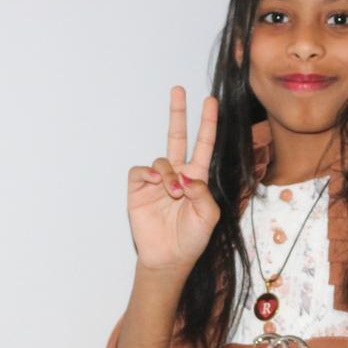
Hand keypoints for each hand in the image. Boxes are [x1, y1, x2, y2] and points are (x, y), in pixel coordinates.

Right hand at [127, 86, 219, 274]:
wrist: (169, 258)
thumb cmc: (192, 239)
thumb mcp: (208, 217)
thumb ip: (202, 193)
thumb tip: (185, 177)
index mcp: (197, 178)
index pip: (203, 144)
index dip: (207, 123)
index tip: (209, 102)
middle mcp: (177, 175)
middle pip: (177, 136)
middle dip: (178, 113)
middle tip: (178, 90)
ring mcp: (157, 181)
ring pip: (161, 160)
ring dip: (169, 174)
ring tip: (173, 192)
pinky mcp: (138, 189)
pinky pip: (141, 171)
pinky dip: (149, 174)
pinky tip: (156, 185)